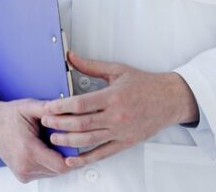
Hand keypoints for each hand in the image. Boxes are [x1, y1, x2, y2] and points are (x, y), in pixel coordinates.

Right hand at [0, 97, 70, 181]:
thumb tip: (69, 109)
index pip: (61, 165)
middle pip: (59, 169)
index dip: (72, 156)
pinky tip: (41, 149)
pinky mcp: (23, 176)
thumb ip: (50, 108)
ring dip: (56, 160)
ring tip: (48, 142)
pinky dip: (47, 163)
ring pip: (53, 173)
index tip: (74, 144)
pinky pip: (44, 173)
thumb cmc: (8, 116)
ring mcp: (23, 173)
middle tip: (60, 138)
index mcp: (28, 150)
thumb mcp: (29, 106)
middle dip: (64, 155)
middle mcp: (25, 165)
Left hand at [40, 51, 197, 168]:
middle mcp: (116, 116)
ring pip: (90, 140)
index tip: (48, 107)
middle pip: (82, 123)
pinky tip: (73, 159)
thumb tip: (70, 56)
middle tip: (45, 122)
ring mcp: (121, 132)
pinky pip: (103, 153)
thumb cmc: (144, 84)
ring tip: (54, 138)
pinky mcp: (125, 142)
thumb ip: (90, 65)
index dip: (61, 107)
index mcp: (113, 97)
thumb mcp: (116, 70)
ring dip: (69, 141)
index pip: (81, 104)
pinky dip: (86, 158)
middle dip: (60, 124)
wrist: (170, 99)